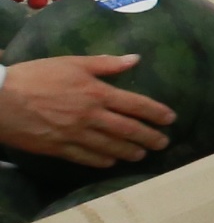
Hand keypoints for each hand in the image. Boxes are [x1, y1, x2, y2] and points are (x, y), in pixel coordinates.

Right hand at [0, 53, 173, 170]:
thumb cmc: (34, 75)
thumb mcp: (71, 62)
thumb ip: (105, 63)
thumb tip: (134, 59)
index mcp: (96, 93)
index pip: (136, 105)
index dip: (156, 113)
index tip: (170, 119)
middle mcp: (90, 116)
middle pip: (128, 130)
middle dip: (149, 137)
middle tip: (163, 143)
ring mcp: (74, 134)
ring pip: (110, 147)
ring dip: (129, 152)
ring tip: (141, 155)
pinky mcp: (57, 148)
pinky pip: (85, 158)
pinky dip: (101, 161)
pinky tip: (111, 162)